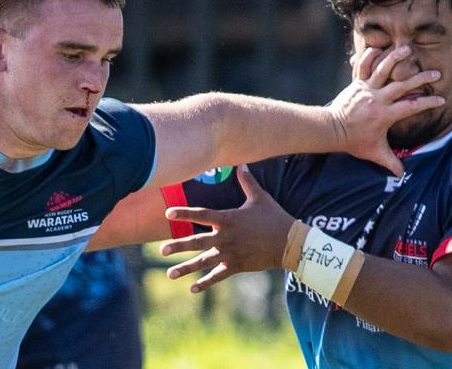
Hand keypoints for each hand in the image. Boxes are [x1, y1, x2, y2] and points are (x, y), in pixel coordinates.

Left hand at [160, 165, 293, 292]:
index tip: (168, 213)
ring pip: (204, 262)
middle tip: (162, 250)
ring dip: (186, 268)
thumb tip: (242, 163)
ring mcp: (230, 253)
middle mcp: (226, 237)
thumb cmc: (274, 217)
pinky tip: (192, 288)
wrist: (289, 243)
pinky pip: (217, 276)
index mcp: (228, 219)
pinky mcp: (236, 266)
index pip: (202, 214)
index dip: (184, 213)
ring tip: (169, 274)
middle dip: (179, 246)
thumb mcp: (260, 198)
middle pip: (197, 242)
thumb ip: (247, 182)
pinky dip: (205, 283)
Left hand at [327, 45, 443, 175]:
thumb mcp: (374, 153)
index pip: (412, 107)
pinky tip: (377, 48)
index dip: (428, 103)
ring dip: (394, 58)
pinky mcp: (355, 84)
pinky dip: (368, 57)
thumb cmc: (354, 141)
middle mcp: (377, 99)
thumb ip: (390, 162)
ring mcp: (365, 89)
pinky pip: (362, 67)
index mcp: (385, 115)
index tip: (442, 100)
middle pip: (402, 85)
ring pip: (382, 70)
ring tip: (406, 49)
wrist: (331, 130)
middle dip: (421, 79)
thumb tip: (403, 176)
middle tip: (436, 73)